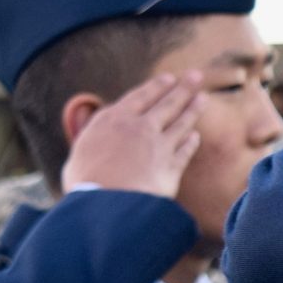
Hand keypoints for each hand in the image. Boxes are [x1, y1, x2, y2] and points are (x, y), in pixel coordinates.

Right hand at [61, 72, 204, 200]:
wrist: (107, 207)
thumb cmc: (85, 183)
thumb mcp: (79, 155)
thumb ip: (92, 141)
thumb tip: (94, 135)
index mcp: (113, 120)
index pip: (140, 96)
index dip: (156, 87)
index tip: (168, 78)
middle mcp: (140, 128)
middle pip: (167, 103)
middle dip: (183, 88)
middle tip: (196, 76)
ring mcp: (159, 146)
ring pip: (181, 123)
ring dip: (193, 109)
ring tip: (202, 98)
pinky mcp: (172, 167)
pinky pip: (185, 151)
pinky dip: (191, 142)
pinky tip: (195, 136)